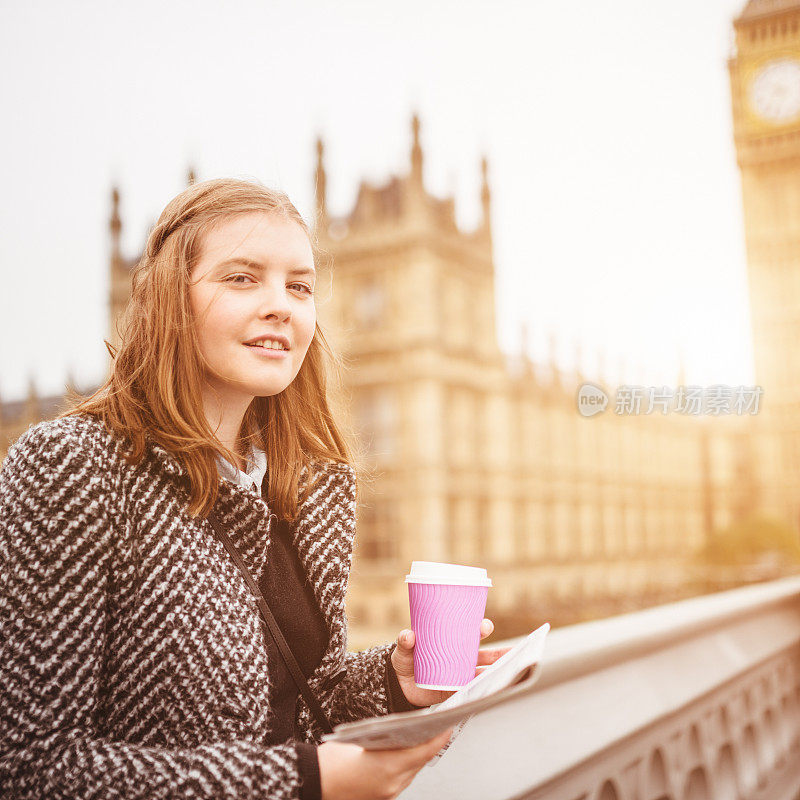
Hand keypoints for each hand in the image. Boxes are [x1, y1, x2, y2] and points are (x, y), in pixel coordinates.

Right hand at [318, 728, 453, 799]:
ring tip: (422, 736)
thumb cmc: (332, 761)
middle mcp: (392, 784)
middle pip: (420, 761)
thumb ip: (388, 737)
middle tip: (437, 725)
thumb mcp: (362, 739)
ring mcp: (388, 793)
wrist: (314, 782)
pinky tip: (403, 752)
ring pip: (412, 770)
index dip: (439, 737)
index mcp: (389, 767)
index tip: (448, 725)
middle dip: (429, 743)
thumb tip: (405, 730)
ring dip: (417, 754)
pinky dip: (405, 765)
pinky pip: (401, 778)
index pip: (425, 751)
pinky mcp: (382, 797)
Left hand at [390, 618, 512, 706]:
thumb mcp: (403, 649)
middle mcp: (459, 656)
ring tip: (510, 672)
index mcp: (450, 640)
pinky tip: (492, 690)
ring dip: (495, 671)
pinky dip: (482, 689)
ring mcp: (459, 673)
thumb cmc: (405, 660)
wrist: (399, 686)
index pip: (469, 632)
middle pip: (484, 653)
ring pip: (483, 671)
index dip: (480, 628)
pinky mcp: (456, 689)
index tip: (484, 626)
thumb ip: (405, 641)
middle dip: (499, 652)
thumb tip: (409, 635)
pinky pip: (472, 689)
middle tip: (511, 652)